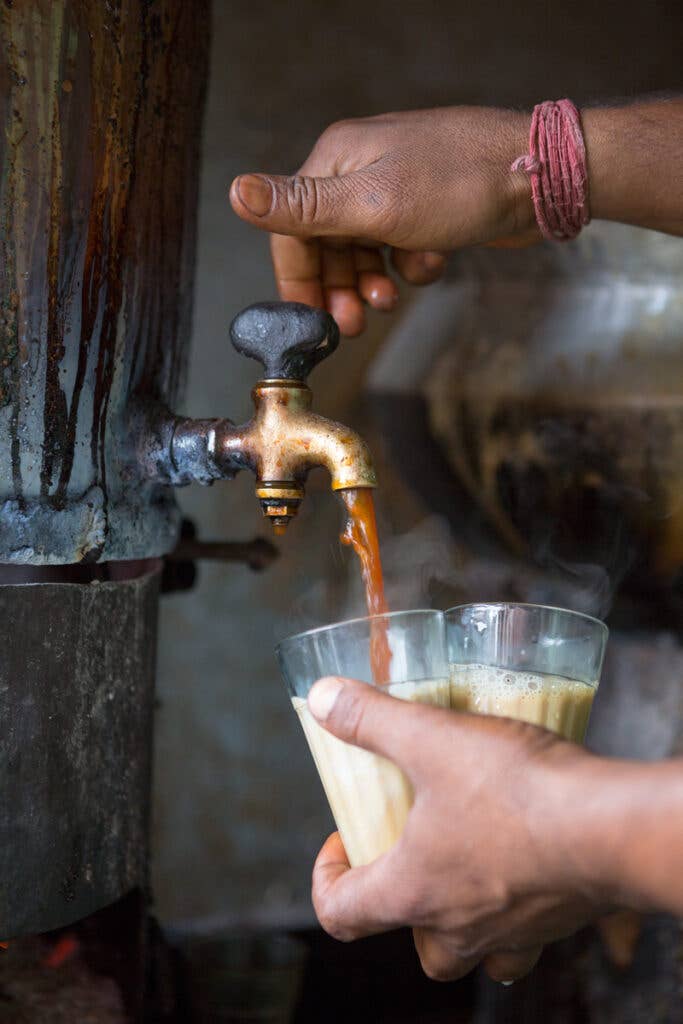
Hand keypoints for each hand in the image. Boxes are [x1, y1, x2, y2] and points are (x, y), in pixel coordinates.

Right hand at [229, 107, 536, 335]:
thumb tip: (236, 192)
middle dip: (339, 288)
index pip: (293, 230)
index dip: (297, 281)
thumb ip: (303, 208)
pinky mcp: (427, 207)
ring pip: (365, 251)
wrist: (541, 177)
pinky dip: (412, 264)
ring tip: (389, 300)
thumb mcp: (372, 205)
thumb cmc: (458, 183)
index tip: (312, 321)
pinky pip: (401, 248)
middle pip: (327, 245)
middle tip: (354, 325)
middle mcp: (361, 172)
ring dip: (373, 282)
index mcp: (337, 163)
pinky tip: (432, 262)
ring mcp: (396, 189)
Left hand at [306, 675, 609, 983]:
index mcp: (416, 891)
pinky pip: (534, 930)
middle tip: (409, 858)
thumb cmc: (517, 792)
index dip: (327, 880)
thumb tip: (323, 700)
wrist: (611, 826)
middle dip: (405, 912)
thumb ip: (370, 719)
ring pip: (481, 951)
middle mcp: (462, 926)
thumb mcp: (431, 740)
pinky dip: (522, 904)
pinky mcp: (563, 917)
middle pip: (422, 951)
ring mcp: (517, 930)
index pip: (342, 914)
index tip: (340, 843)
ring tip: (468, 864)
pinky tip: (530, 855)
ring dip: (465, 921)